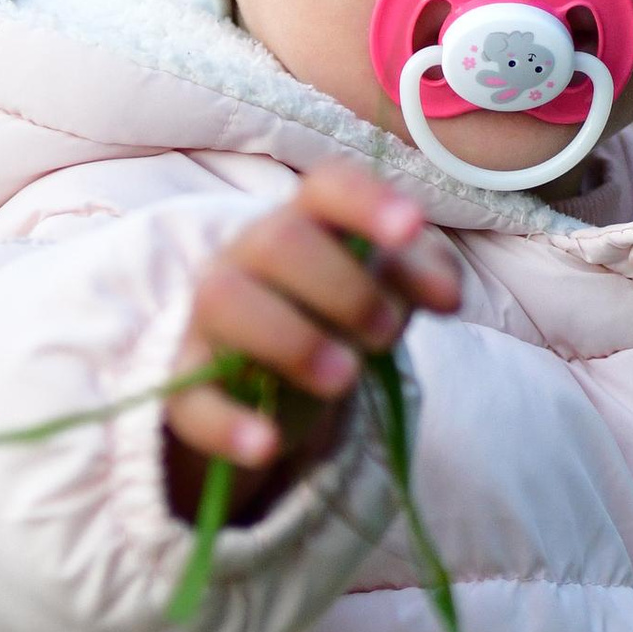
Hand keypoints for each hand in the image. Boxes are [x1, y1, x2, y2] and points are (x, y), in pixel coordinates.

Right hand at [170, 163, 459, 485]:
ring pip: (227, 303)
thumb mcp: (387, 293)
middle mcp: (247, 258)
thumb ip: (424, 277)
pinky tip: (268, 443)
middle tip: (386, 334)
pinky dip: (228, 424)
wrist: (262, 385)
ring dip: (294, 340)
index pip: (327, 188)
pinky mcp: (184, 386)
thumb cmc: (333, 317)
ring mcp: (208, 320)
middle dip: (343, 286)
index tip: (411, 227)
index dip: (368, 202)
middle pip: (277, 239)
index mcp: (306, 223)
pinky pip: (190, 399)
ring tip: (345, 381)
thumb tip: (448, 294)